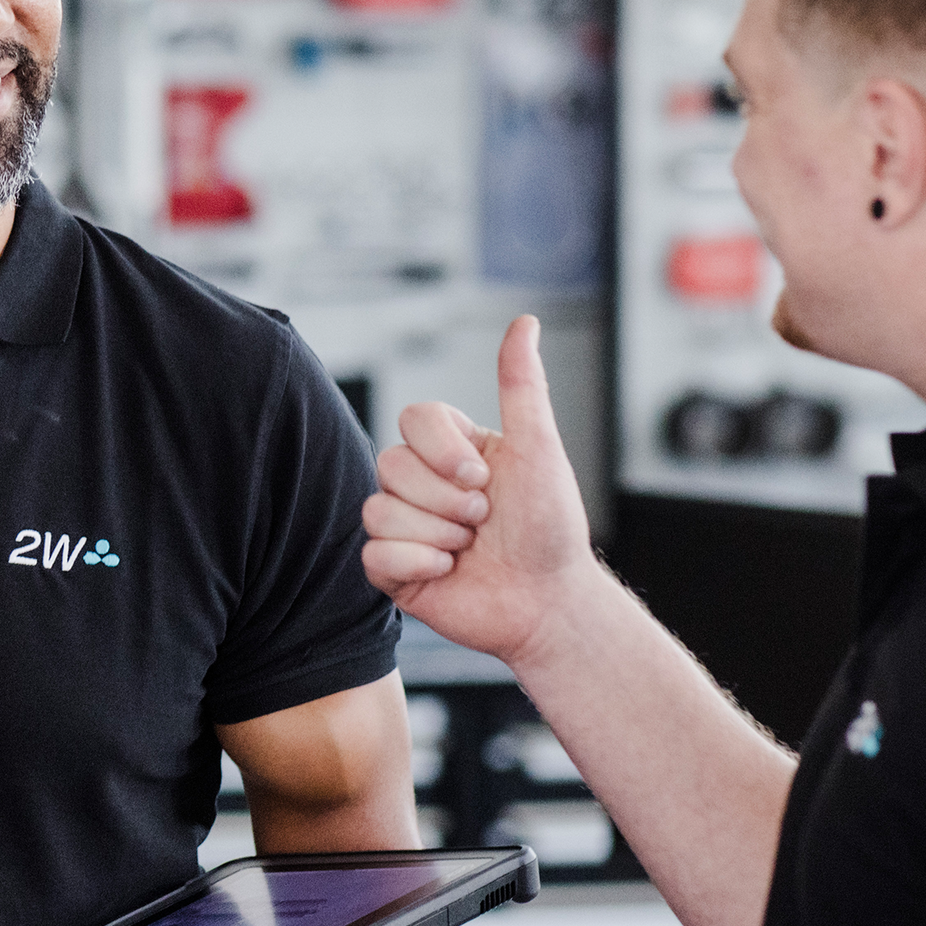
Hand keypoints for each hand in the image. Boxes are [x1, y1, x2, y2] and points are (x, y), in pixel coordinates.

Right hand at [363, 315, 600, 663]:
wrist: (549, 603)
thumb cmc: (551, 528)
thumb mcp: (538, 449)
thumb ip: (521, 385)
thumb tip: (524, 322)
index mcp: (454, 450)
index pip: (412, 419)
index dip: (442, 449)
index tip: (483, 476)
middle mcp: (424, 484)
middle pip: (391, 465)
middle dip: (446, 499)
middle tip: (484, 520)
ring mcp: (406, 526)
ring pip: (378, 508)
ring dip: (436, 532)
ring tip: (469, 548)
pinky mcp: (394, 568)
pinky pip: (374, 553)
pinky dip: (417, 562)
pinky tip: (448, 571)